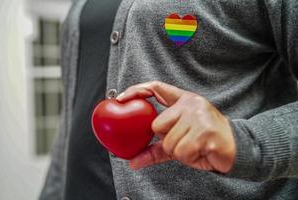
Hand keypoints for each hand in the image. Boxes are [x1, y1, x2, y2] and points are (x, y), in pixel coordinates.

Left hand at [117, 81, 235, 172]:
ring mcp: (199, 116)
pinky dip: (190, 157)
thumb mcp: (178, 142)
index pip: (156, 87)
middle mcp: (190, 104)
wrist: (236, 149)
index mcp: (183, 101)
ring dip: (180, 152)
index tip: (120, 98)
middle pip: (158, 125)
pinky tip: (202, 151)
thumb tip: (132, 161)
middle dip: (167, 141)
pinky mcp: (206, 131)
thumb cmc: (205, 142)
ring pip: (169, 141)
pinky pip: (182, 151)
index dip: (136, 90)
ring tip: (196, 146)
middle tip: (185, 141)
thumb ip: (155, 149)